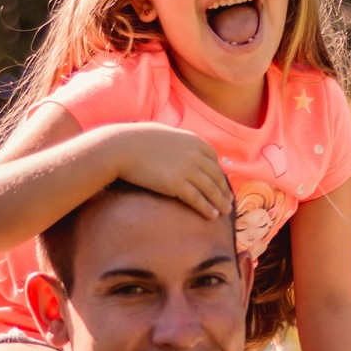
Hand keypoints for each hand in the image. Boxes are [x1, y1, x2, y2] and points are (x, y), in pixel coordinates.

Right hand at [109, 125, 231, 218]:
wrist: (122, 147)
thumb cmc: (138, 140)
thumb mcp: (167, 134)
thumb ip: (180, 142)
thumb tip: (182, 149)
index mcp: (194, 141)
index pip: (214, 160)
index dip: (219, 174)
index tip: (221, 184)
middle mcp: (195, 155)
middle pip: (216, 176)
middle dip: (224, 191)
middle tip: (228, 202)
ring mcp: (187, 169)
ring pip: (210, 190)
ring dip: (219, 202)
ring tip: (224, 212)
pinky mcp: (176, 184)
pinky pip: (197, 199)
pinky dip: (206, 208)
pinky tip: (211, 216)